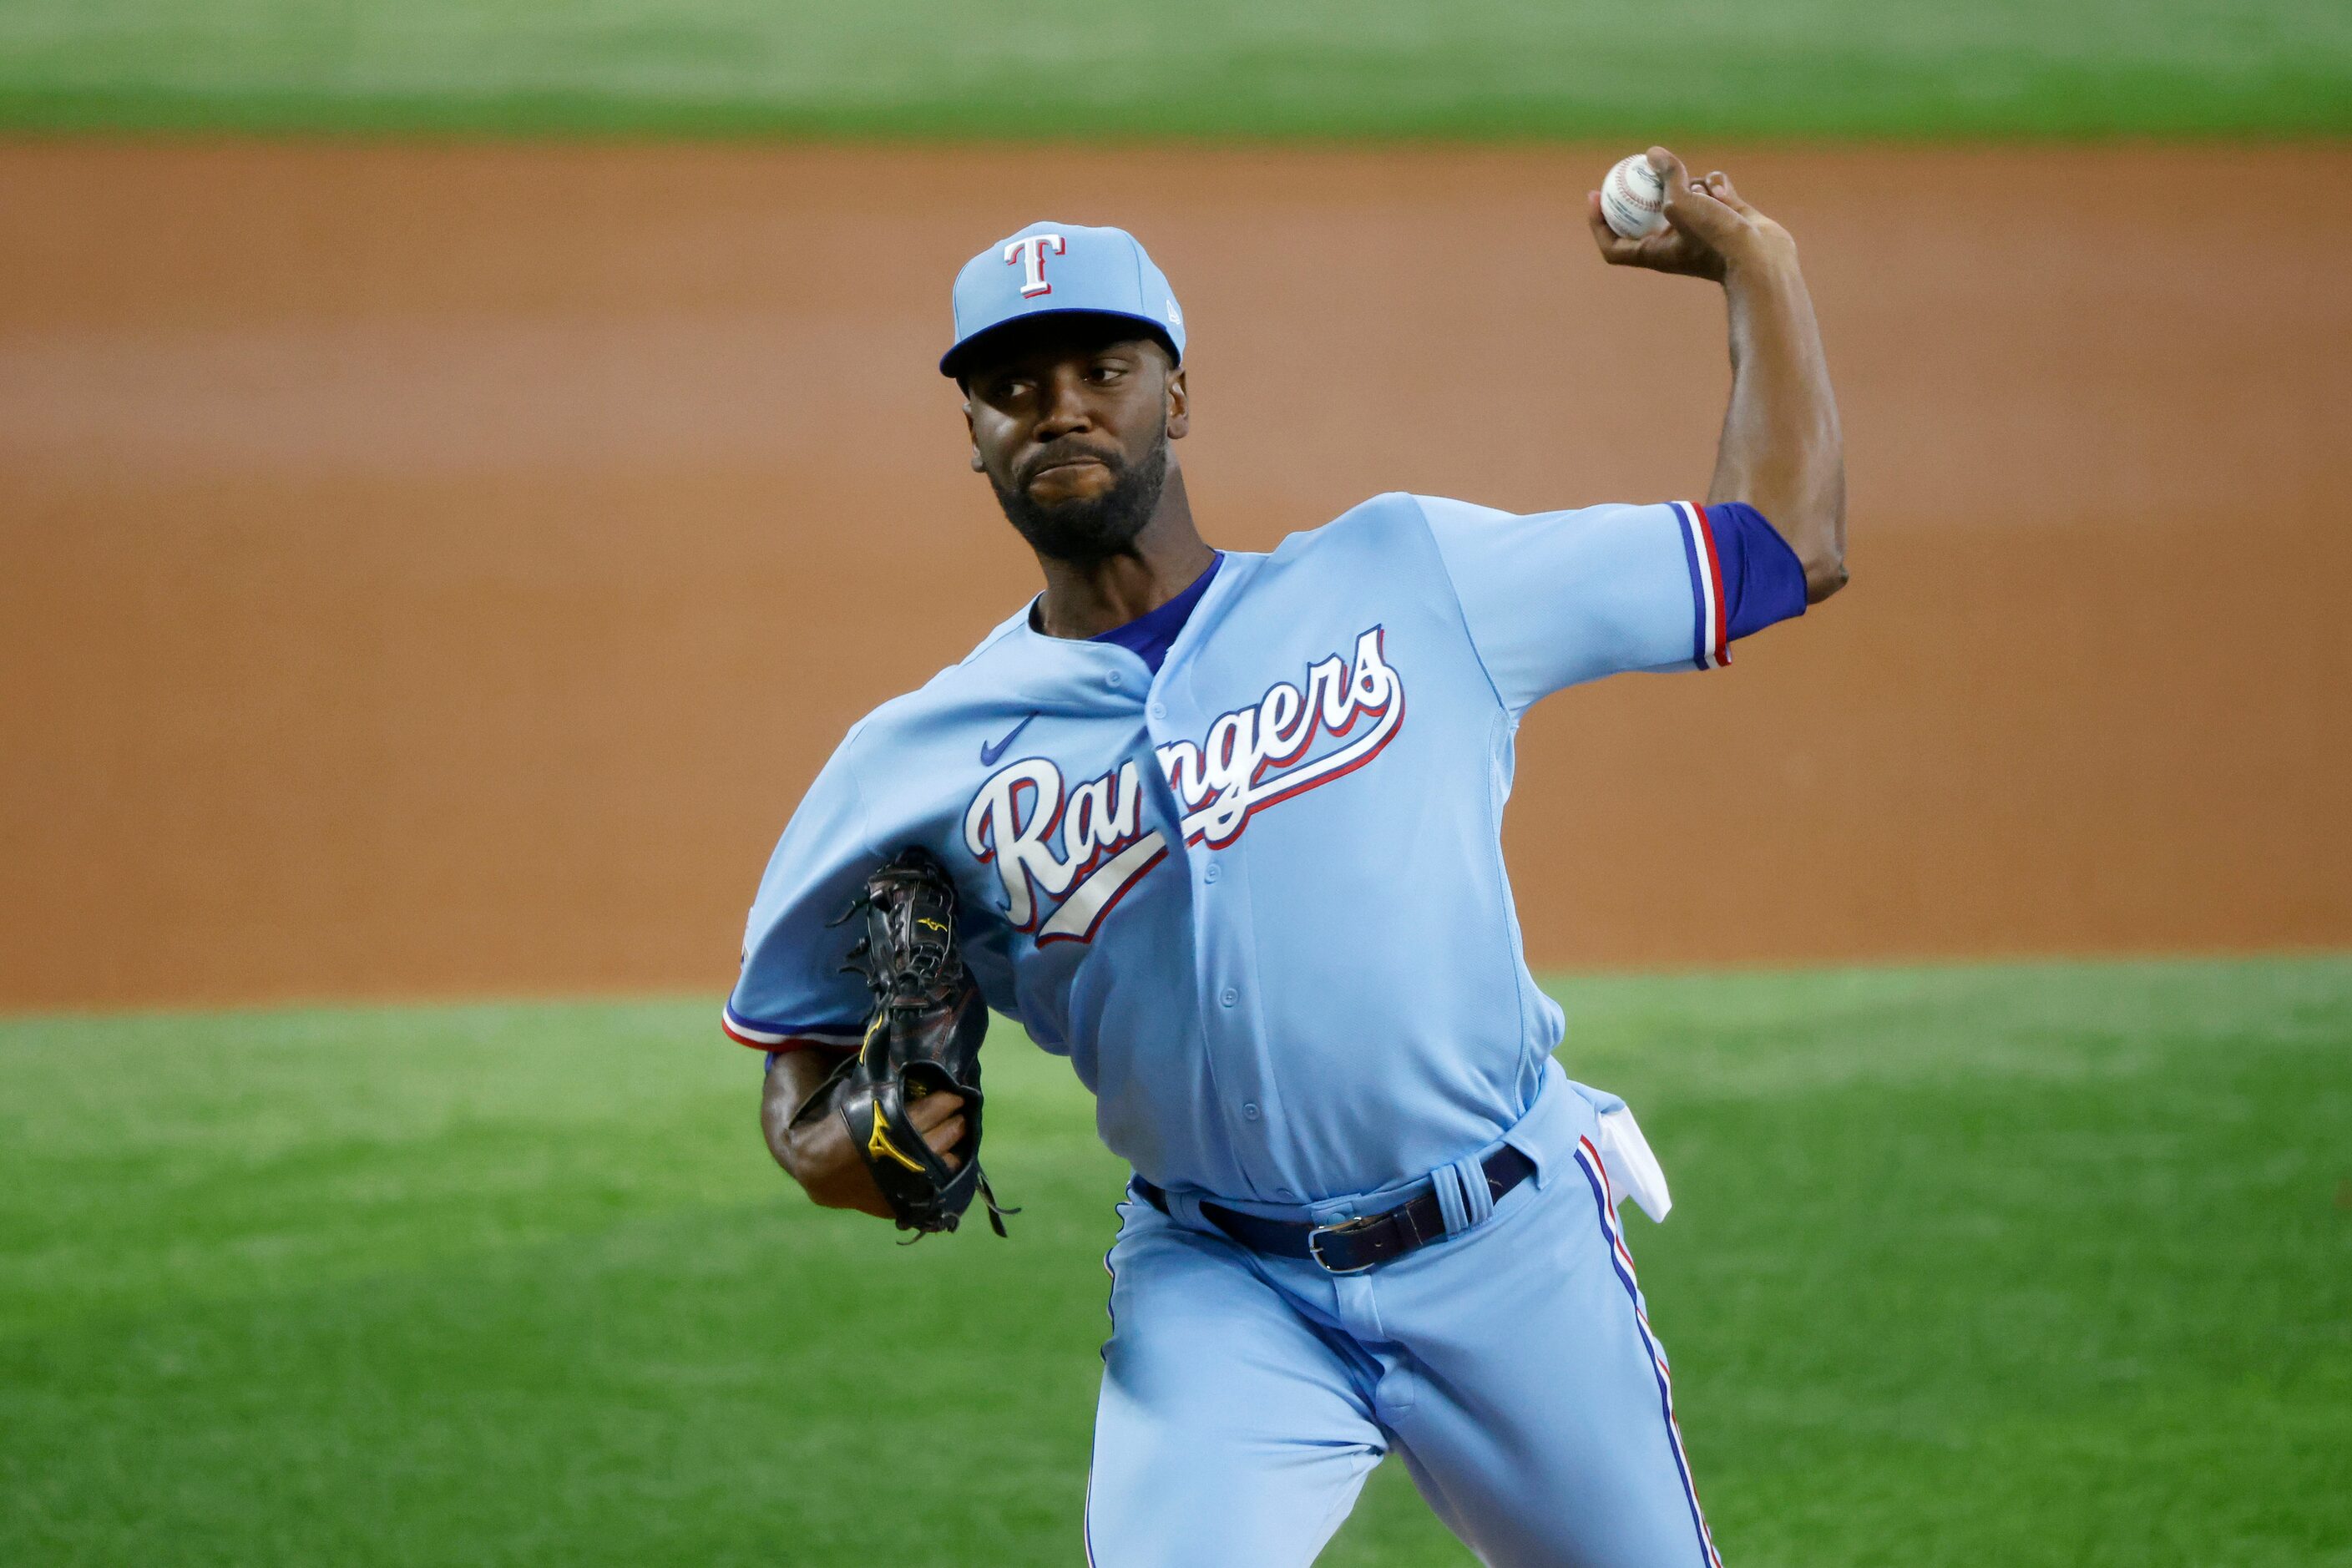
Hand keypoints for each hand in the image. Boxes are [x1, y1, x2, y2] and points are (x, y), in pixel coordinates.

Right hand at [762, 1053, 965, 1219]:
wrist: (818, 1170)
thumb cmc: (842, 1128)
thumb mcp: (862, 1103)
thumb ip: (891, 1095)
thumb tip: (922, 1074)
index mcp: (888, 1127)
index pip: (930, 1110)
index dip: (946, 1102)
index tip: (957, 1095)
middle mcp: (898, 1156)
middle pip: (941, 1136)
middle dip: (955, 1124)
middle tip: (960, 1114)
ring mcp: (901, 1183)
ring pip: (942, 1164)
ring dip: (953, 1147)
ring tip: (957, 1134)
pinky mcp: (901, 1202)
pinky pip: (934, 1188)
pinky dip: (942, 1172)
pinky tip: (948, 1159)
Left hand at [1588, 147, 1795, 281]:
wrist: (1761, 259)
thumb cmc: (1715, 239)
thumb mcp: (1682, 202)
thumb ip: (1667, 176)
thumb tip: (1654, 153)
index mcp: (1655, 252)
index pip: (1614, 246)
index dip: (1598, 223)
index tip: (1594, 196)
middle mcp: (1674, 242)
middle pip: (1647, 212)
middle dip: (1644, 187)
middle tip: (1635, 163)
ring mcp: (1700, 228)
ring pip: (1684, 192)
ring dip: (1691, 183)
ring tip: (1702, 189)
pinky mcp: (1724, 215)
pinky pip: (1712, 189)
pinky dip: (1716, 184)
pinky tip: (1723, 189)